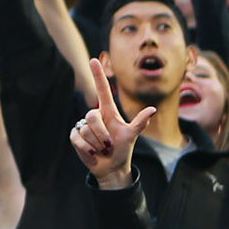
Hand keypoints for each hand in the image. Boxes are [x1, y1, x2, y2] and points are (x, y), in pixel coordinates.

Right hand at [69, 59, 155, 189]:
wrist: (111, 168)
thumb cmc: (122, 149)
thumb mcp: (131, 136)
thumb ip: (140, 122)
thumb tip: (152, 109)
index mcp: (108, 112)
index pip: (102, 90)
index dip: (98, 75)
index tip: (94, 60)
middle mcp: (95, 117)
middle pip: (91, 116)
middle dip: (102, 133)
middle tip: (109, 145)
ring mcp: (84, 126)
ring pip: (85, 129)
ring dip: (96, 143)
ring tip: (102, 150)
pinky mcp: (76, 137)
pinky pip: (77, 137)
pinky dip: (86, 147)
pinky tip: (92, 153)